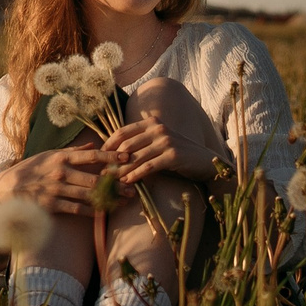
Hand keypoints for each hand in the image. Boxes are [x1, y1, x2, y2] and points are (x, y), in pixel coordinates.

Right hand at [0, 144, 118, 216]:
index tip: (127, 158)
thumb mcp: (48, 155)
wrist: (7, 189)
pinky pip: (76, 209)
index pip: (91, 156)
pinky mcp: (52, 205)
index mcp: (61, 158)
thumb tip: (93, 145)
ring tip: (124, 201)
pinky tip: (103, 212)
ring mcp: (56, 190)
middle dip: (115, 184)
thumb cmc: (30, 170)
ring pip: (88, 195)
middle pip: (94, 179)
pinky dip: (91, 211)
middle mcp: (61, 173)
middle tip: (132, 186)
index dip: (111, 157)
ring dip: (108, 199)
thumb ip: (72, 152)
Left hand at [99, 115, 217, 184]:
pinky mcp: (173, 155)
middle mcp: (158, 128)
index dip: (108, 145)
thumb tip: (115, 154)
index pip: (122, 132)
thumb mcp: (159, 143)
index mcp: (152, 122)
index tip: (99, 158)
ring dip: (121, 171)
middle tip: (102, 174)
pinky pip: (148, 167)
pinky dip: (135, 175)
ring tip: (110, 182)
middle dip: (112, 161)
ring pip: (135, 158)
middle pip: (126, 146)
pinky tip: (127, 183)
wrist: (206, 162)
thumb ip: (141, 143)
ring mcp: (166, 141)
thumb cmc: (179, 154)